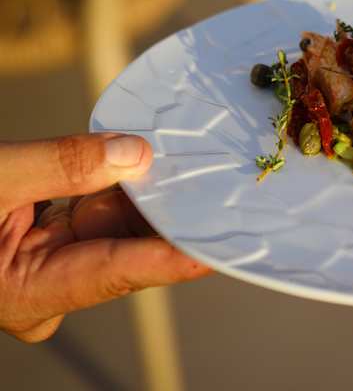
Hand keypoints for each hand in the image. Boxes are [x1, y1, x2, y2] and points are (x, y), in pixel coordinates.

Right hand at [0, 134, 209, 342]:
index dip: (176, 257)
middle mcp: (50, 287)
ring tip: (192, 157)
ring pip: (122, 225)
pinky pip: (103, 209)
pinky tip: (154, 158)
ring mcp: (53, 262)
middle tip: (221, 177)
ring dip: (152, 191)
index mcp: (31, 294)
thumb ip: (63, 165)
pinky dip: (127, 183)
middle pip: (130, 246)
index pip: (120, 272)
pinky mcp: (52, 237)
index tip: (224, 245)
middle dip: (172, 210)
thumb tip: (135, 155)